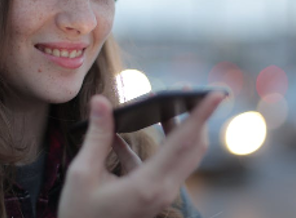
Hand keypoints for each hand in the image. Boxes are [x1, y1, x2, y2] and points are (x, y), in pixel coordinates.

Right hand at [58, 92, 224, 217]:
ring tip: (167, 103)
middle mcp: (163, 190)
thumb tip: (101, 101)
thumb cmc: (80, 214)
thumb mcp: (82, 174)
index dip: (200, 115)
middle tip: (189, 90)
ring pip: (183, 155)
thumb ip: (97, 136)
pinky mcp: (155, 195)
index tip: (216, 94)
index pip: (183, 142)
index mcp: (148, 184)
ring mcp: (162, 194)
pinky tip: (123, 135)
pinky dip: (153, 147)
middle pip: (193, 147)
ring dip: (179, 129)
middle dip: (196, 116)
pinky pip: (164, 164)